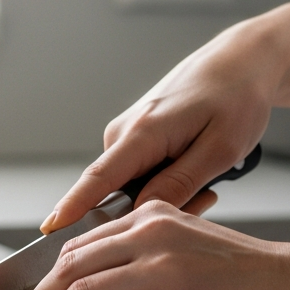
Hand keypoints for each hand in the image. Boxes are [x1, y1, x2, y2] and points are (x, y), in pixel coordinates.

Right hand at [41, 34, 276, 233]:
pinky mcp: (134, 137)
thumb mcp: (221, 148)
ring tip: (209, 179)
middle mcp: (123, 132)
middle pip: (115, 193)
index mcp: (143, 132)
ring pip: (131, 186)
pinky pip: (139, 175)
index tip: (49, 228)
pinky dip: (165, 181)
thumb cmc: (237, 98)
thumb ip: (179, 184)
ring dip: (163, 195)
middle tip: (207, 198)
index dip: (72, 207)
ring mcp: (126, 134)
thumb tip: (139, 214)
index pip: (97, 178)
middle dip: (149, 211)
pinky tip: (196, 169)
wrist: (240, 61)